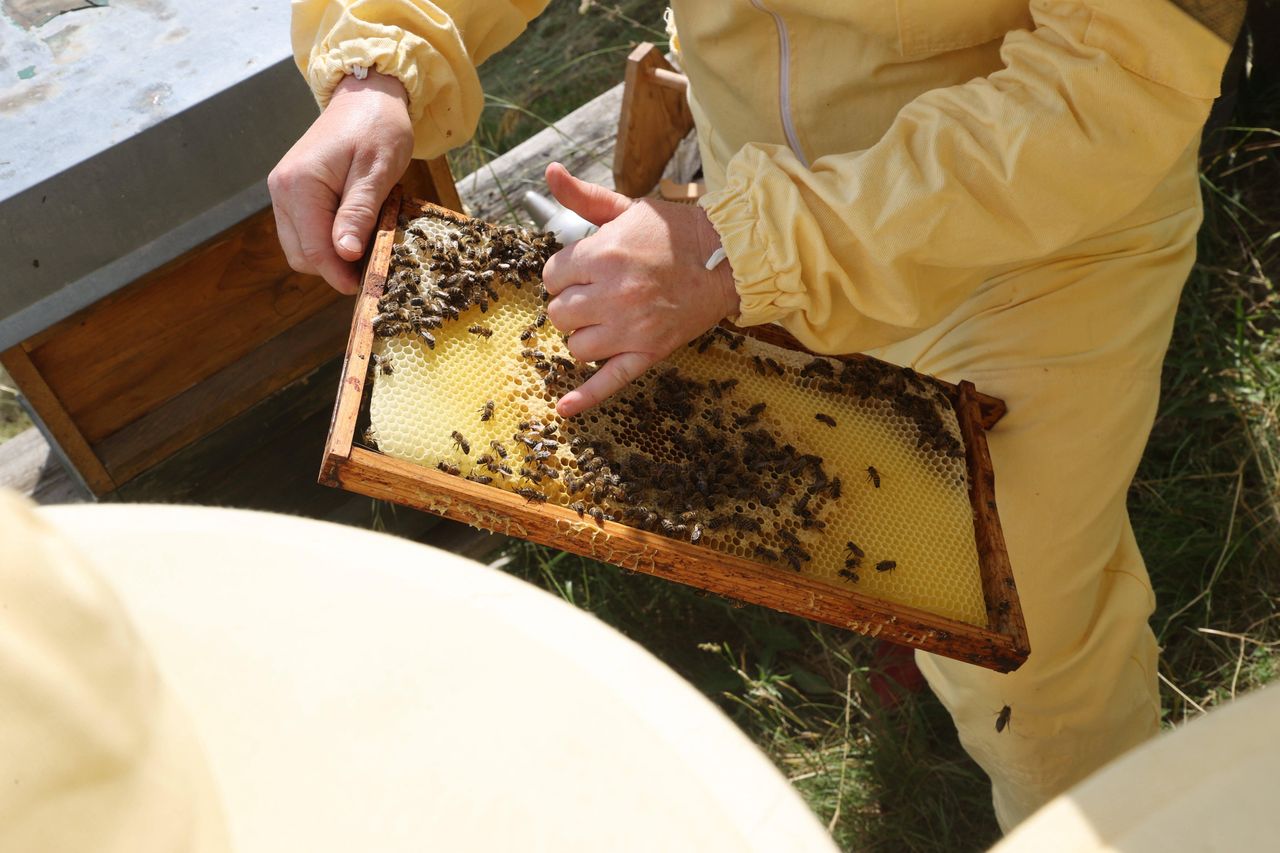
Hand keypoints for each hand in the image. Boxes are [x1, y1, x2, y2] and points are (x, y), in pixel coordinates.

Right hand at [268, 71, 413, 293]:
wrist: (366, 96)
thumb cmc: (377, 128)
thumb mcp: (377, 172)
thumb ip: (358, 213)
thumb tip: (343, 254)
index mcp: (299, 185)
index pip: (314, 250)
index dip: (339, 274)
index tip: (367, 286)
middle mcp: (282, 190)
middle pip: (302, 255)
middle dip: (334, 266)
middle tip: (372, 261)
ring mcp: (283, 191)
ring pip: (300, 247)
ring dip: (330, 254)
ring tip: (366, 241)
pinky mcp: (292, 192)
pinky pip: (304, 230)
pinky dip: (326, 238)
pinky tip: (354, 228)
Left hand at [541, 163, 739, 417]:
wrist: (727, 259)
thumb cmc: (675, 233)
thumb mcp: (627, 208)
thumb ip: (584, 198)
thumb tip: (551, 172)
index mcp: (603, 255)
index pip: (552, 276)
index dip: (565, 273)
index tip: (584, 271)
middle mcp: (612, 294)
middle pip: (559, 313)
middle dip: (572, 303)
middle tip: (596, 294)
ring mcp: (630, 327)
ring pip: (576, 345)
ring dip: (584, 335)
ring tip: (604, 320)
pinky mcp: (648, 352)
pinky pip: (609, 381)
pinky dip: (584, 398)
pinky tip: (564, 408)